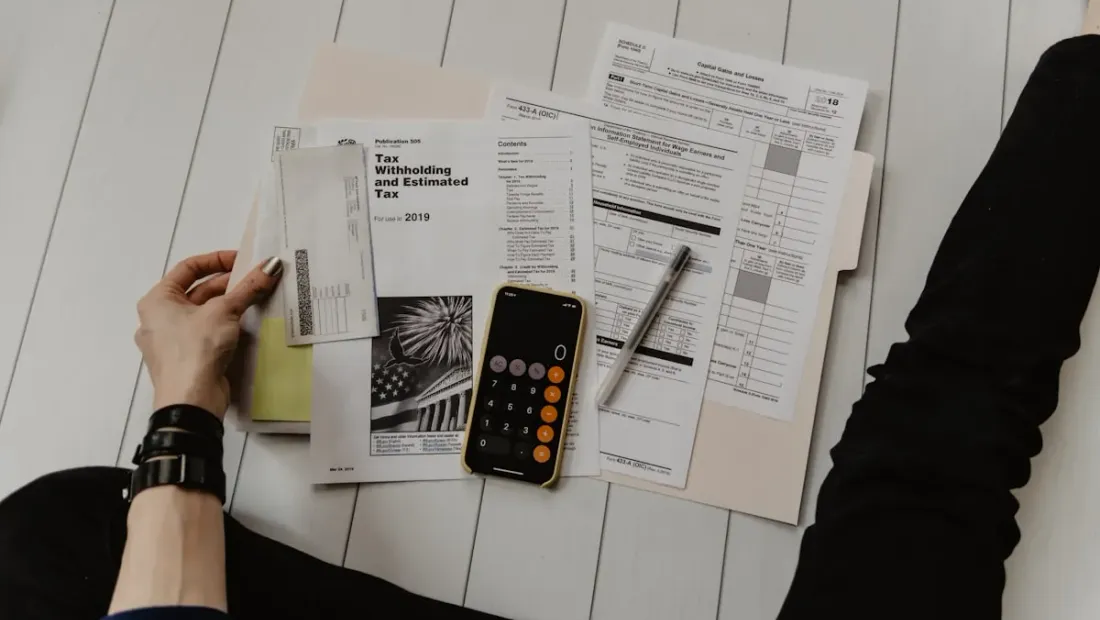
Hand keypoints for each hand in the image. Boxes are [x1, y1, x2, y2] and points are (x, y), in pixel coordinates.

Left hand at [135, 250, 282, 418]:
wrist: (190, 401)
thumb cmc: (195, 349)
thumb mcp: (225, 311)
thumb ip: (249, 287)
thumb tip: (271, 266)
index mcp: (157, 300)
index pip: (188, 268)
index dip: (217, 260)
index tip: (243, 260)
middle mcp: (159, 319)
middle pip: (197, 291)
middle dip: (228, 285)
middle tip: (256, 280)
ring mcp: (171, 341)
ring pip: (203, 314)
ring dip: (229, 305)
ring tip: (256, 299)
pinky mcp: (186, 359)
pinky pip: (206, 334)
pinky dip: (225, 326)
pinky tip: (245, 325)